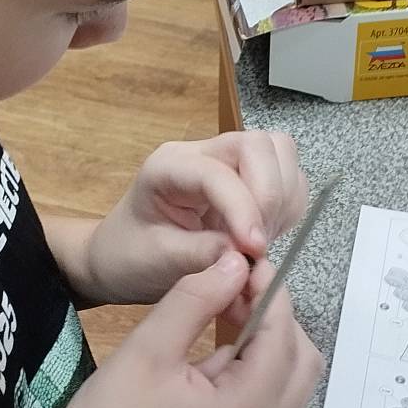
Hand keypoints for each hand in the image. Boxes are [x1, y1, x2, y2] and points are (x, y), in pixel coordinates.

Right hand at [33, 252, 322, 407]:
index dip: (271, 293)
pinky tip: (214, 356)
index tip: (247, 261)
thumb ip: (195, 300)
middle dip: (278, 319)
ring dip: (267, 345)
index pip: (282, 338)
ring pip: (289, 384)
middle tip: (236, 289)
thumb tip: (233, 262)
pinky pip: (268, 407)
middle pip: (302, 363)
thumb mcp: (146, 350)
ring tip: (223, 314)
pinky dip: (254, 373)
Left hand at [77, 133, 308, 305]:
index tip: (254, 249)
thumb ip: (203, 254)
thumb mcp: (159, 261)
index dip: (244, 208)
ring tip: (260, 240)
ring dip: (283, 198)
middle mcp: (201, 153)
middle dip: (270, 195)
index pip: (219, 172)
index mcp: (169, 166)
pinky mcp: (247, 178)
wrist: (120, 258)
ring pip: (279, 152)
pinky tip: (266, 233)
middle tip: (257, 243)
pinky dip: (287, 205)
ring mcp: (226, 161)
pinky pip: (286, 176)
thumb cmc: (130, 256)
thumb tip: (245, 256)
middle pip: (258, 146)